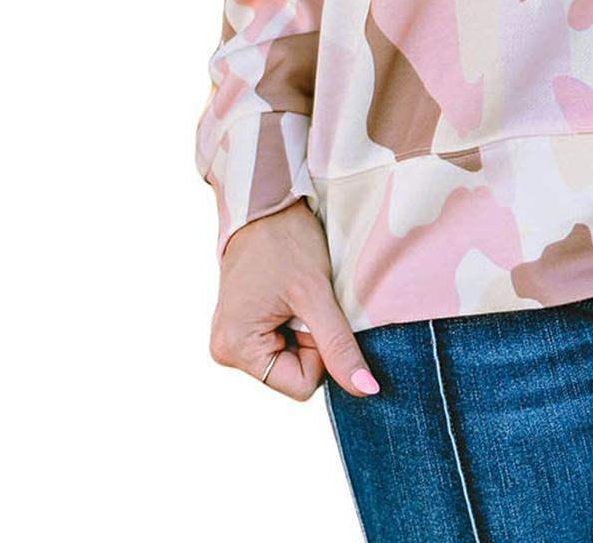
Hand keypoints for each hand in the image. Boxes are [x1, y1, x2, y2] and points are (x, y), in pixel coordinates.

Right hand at [210, 200, 379, 400]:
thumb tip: (366, 390)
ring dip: (303, 329)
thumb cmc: (285, 241)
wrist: (265, 203)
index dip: (320, 352)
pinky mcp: (241, 325)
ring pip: (290, 357)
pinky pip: (281, 340)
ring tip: (294, 293)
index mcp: (235, 350)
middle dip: (310, 339)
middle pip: (293, 373)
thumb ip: (339, 345)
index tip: (314, 312)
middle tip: (303, 298)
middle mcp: (226, 351)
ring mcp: (232, 338)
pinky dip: (294, 321)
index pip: (301, 385)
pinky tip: (288, 294)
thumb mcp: (316, 294)